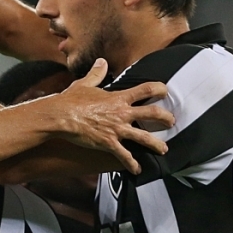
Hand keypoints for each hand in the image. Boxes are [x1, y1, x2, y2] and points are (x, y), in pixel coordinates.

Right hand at [52, 58, 174, 173]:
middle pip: (152, 113)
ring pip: (144, 137)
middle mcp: (122, 113)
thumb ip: (96, 74)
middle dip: (165, 118)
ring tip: (164, 149)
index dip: (159, 89)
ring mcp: (117, 129)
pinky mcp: (108, 143)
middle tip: (171, 122)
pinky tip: (137, 170)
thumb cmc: (71, 100)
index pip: (146, 89)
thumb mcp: (85, 84)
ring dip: (156, 144)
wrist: (61, 116)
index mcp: (119, 97)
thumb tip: (101, 62)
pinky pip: (124, 155)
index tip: (165, 91)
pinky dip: (132, 164)